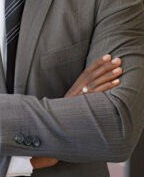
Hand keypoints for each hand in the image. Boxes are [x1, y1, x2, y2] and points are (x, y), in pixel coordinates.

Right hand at [31, 54, 121, 169]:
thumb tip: (94, 86)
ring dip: (108, 74)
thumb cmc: (67, 112)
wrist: (56, 121)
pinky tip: (116, 82)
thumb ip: (82, 92)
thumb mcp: (74, 100)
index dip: (97, 63)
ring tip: (119, 69)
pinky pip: (98, 92)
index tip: (107, 55)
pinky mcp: (84, 102)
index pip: (87, 71)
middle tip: (117, 59)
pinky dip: (107, 86)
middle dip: (106, 66)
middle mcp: (77, 88)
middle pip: (92, 74)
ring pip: (96, 82)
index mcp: (75, 86)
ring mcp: (80, 95)